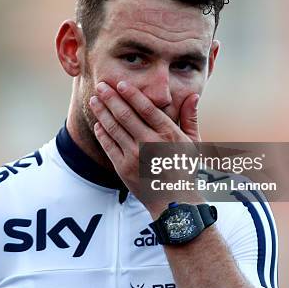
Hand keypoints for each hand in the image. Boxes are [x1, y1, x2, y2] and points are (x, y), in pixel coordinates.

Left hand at [88, 81, 202, 215]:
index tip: (120, 84)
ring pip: (114, 128)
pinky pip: (108, 145)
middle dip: (111, 98)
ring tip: (94, 100)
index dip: (132, 94)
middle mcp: (151, 143)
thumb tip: (193, 95)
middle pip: (125, 115)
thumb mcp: (194, 144)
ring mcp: (135, 156)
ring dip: (102, 112)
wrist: (174, 203)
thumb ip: (190, 118)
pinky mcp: (123, 168)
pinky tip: (98, 123)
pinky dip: (102, 133)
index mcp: (169, 134)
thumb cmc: (185, 170)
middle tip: (101, 86)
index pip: (147, 108)